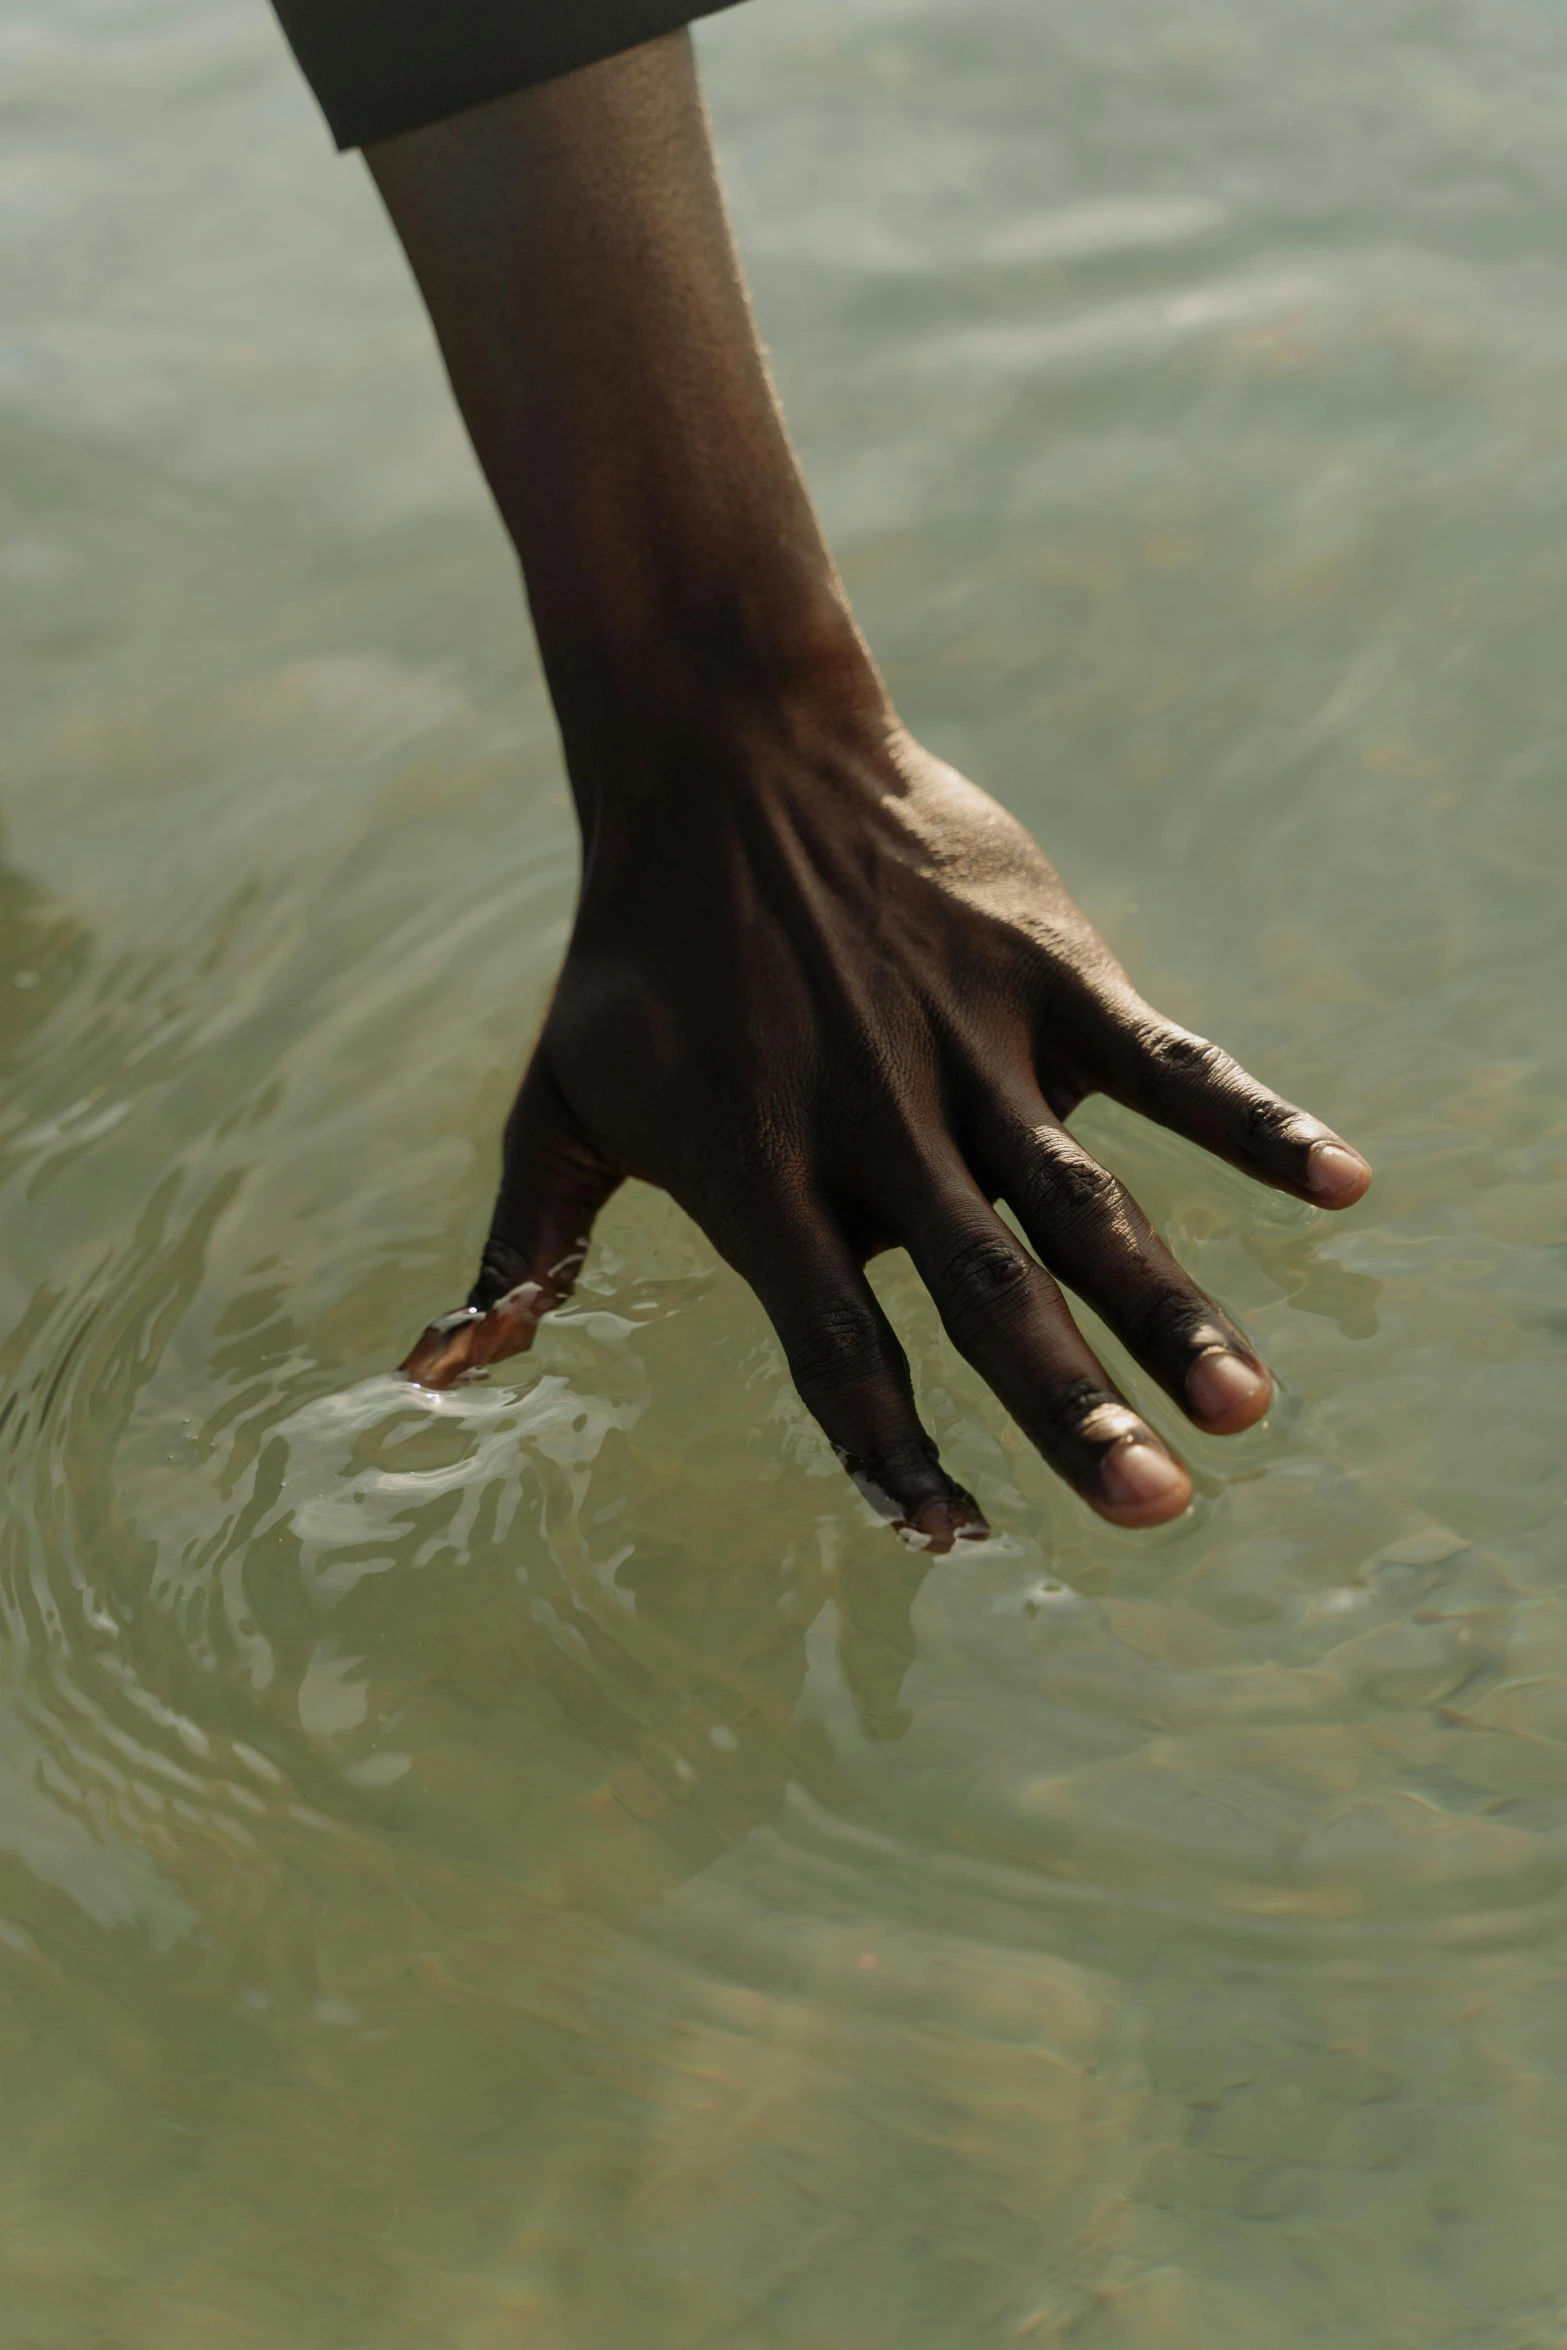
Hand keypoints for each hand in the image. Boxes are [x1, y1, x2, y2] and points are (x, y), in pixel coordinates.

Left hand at [402, 688, 1369, 1544]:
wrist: (725, 753)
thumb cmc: (639, 953)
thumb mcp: (557, 1100)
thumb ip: (518, 1245)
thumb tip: (434, 1374)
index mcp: (759, 1173)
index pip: (832, 1343)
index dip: (887, 1446)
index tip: (949, 1535)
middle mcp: (871, 1123)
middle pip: (982, 1291)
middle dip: (1068, 1408)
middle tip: (1153, 1513)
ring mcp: (968, 1044)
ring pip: (1080, 1199)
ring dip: (1167, 1303)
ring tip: (1244, 1407)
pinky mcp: (1042, 967)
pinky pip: (1162, 1057)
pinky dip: (1250, 1117)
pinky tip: (1344, 1184)